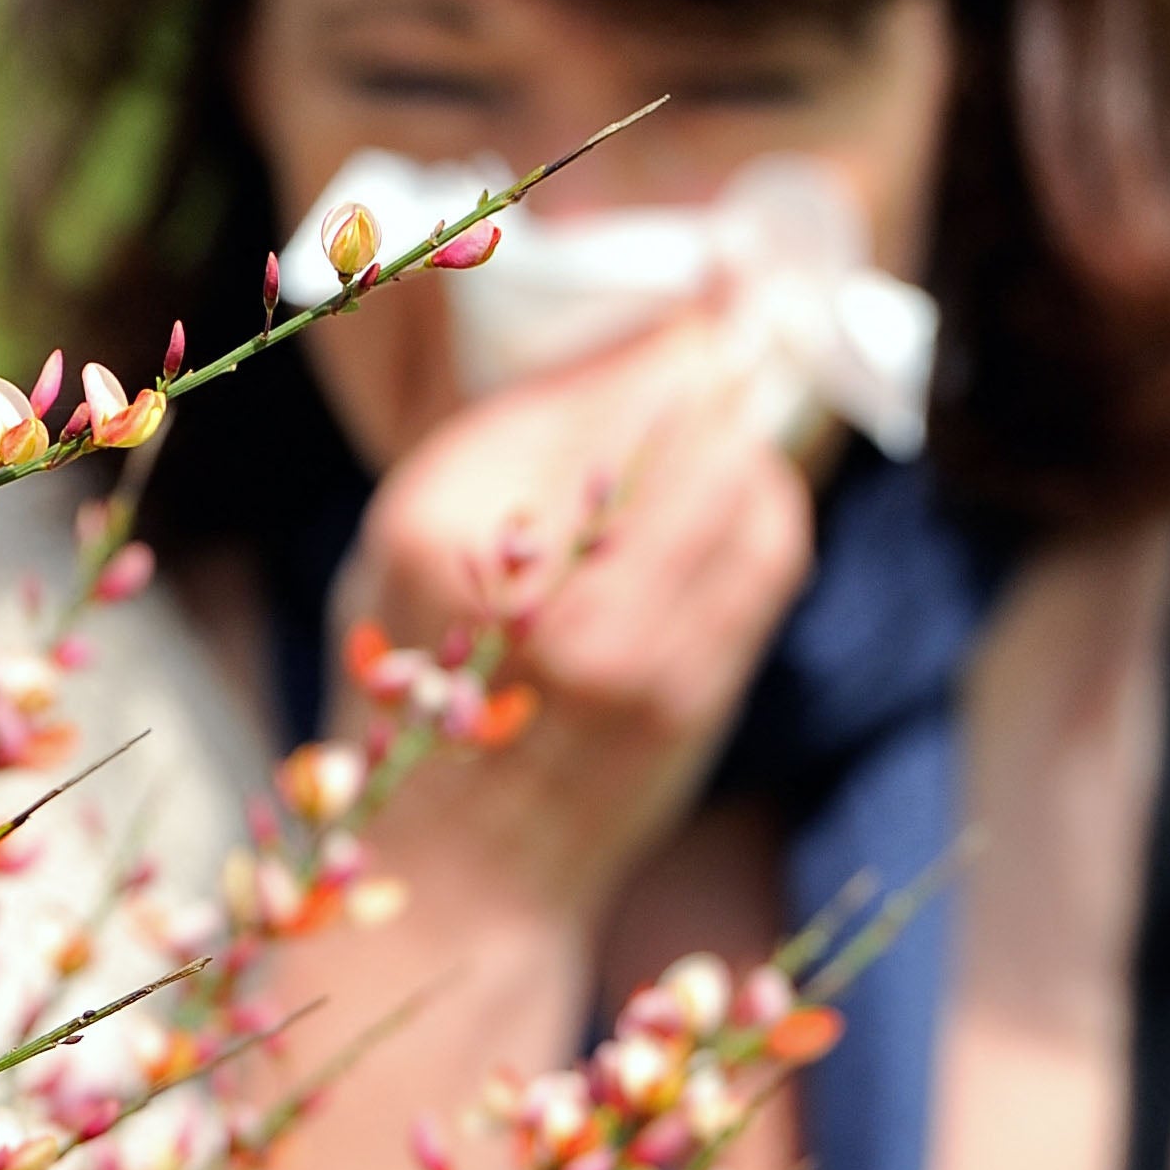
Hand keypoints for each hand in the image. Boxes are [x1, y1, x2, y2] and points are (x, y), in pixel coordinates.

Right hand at [346, 306, 814, 930]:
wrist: (453, 871)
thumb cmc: (419, 692)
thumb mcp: (400, 553)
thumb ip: (496, 457)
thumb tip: (632, 343)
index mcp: (432, 527)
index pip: (586, 387)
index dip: (663, 337)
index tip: (710, 298)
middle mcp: (529, 581)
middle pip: (675, 416)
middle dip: (718, 365)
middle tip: (748, 323)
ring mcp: (620, 644)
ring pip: (737, 475)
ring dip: (746, 439)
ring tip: (733, 427)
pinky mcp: (689, 691)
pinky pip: (769, 553)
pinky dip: (769, 508)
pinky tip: (744, 503)